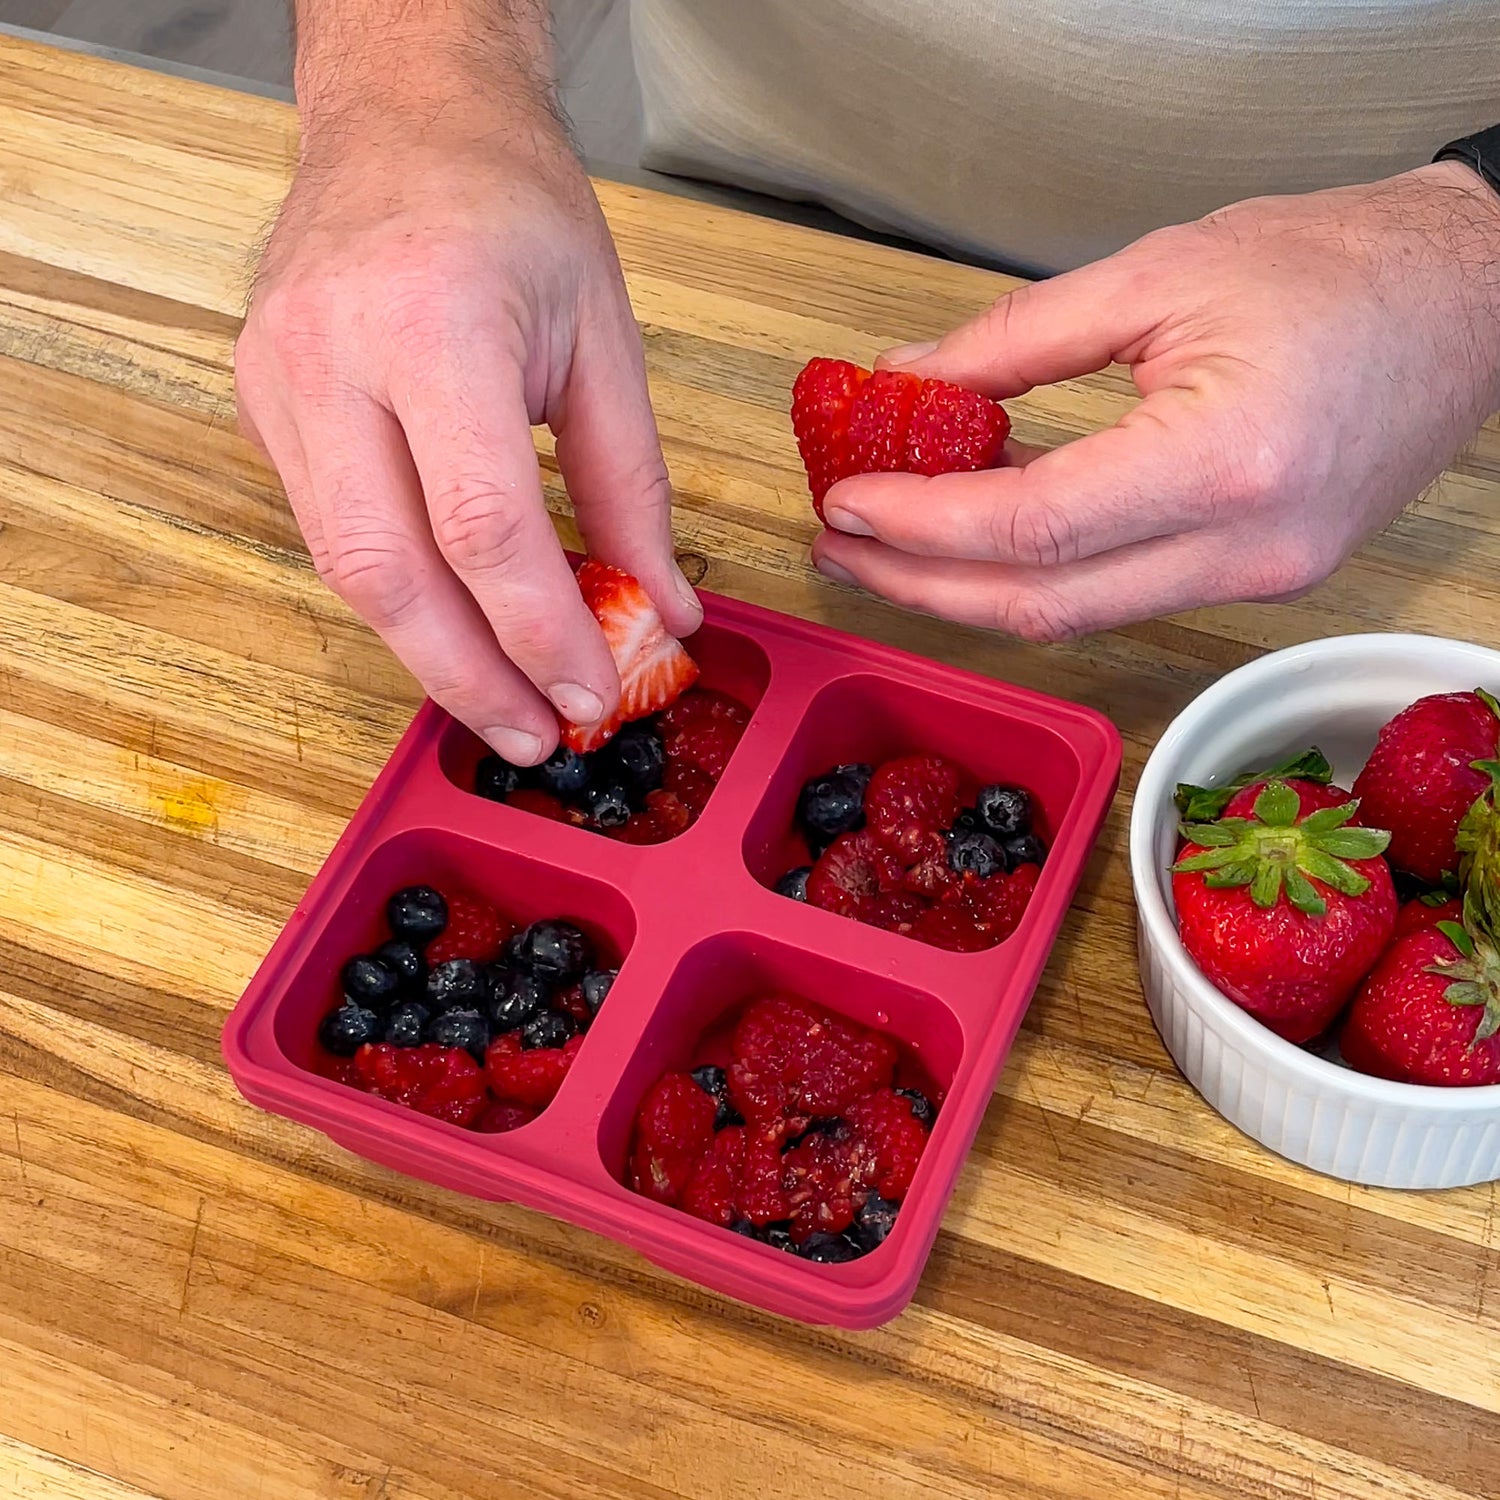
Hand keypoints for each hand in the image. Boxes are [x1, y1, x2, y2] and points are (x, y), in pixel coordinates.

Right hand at [235, 70, 699, 764]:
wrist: (404, 120)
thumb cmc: (513, 209)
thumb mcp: (604, 341)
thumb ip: (633, 491)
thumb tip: (662, 613)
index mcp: (433, 326)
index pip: (481, 526)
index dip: (538, 633)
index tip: (588, 696)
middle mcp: (331, 358)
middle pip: (388, 572)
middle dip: (467, 679)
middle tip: (534, 738)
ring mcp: (278, 382)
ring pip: (344, 567)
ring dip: (427, 653)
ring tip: (502, 705)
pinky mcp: (261, 403)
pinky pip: (330, 530)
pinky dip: (400, 594)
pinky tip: (454, 628)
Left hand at [812, 163, 1499, 639]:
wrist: (1469, 298)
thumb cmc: (1339, 267)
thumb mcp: (1158, 274)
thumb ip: (1014, 341)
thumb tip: (908, 383)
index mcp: (1226, 461)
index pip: (1034, 527)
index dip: (924, 526)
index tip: (849, 502)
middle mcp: (1247, 547)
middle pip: (1041, 606)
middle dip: (923, 586)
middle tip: (843, 546)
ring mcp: (1259, 580)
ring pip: (1076, 618)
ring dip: (970, 592)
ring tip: (891, 548)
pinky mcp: (1260, 582)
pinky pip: (1119, 600)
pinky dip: (1038, 577)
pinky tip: (983, 543)